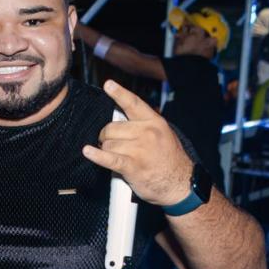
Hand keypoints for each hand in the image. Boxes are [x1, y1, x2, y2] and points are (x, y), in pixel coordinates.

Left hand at [82, 80, 192, 206]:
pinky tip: (88, 151)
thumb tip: (120, 118)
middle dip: (107, 136)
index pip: (133, 103)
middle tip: (113, 143)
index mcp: (154, 122)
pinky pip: (109, 158)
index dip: (119, 93)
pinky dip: (96, 155)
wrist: (180, 184)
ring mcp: (139, 150)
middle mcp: (147, 133)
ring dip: (107, 151)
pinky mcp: (132, 166)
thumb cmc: (169, 160)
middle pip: (112, 127)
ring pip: (108, 144)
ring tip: (119, 156)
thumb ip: (144, 125)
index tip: (108, 85)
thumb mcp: (163, 135)